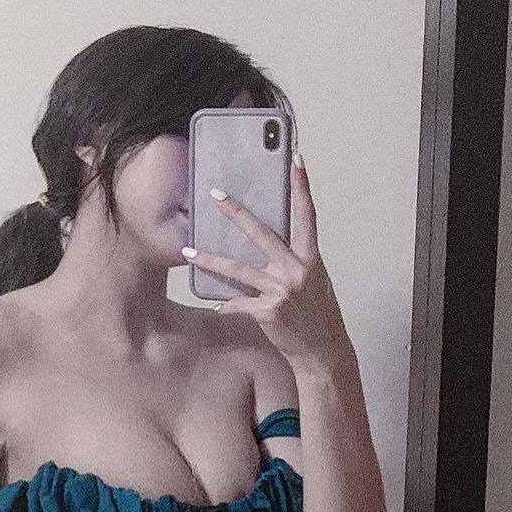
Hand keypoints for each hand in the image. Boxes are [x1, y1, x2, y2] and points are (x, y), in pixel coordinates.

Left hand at [184, 154, 351, 370]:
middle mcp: (296, 270)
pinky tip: (217, 305)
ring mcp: (281, 291)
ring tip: (189, 251)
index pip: (306, 215)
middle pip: (262, 233)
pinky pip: (239, 304)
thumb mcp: (314, 281)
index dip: (301, 187)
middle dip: (237, 212)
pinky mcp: (268, 312)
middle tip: (216, 195)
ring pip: (239, 269)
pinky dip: (227, 305)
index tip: (295, 160)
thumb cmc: (319, 315)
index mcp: (310, 259)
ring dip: (211, 260)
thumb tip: (273, 246)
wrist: (323, 351)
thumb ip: (295, 262)